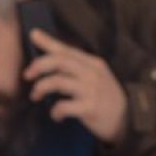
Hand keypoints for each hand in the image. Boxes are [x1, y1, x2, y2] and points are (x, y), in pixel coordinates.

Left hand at [24, 29, 127, 143]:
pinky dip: (55, 111)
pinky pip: (64, 106)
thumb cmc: (104, 98)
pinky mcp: (90, 108)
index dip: (48, 42)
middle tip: (27, 76)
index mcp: (92, 63)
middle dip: (39, 66)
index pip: (66, 49)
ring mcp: (91, 90)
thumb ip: (74, 67)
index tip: (32, 35)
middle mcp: (92, 73)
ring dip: (41, 88)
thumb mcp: (94, 77)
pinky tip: (56, 116)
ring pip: (58, 82)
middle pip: (60, 61)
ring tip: (36, 96)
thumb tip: (50, 57)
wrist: (127, 120)